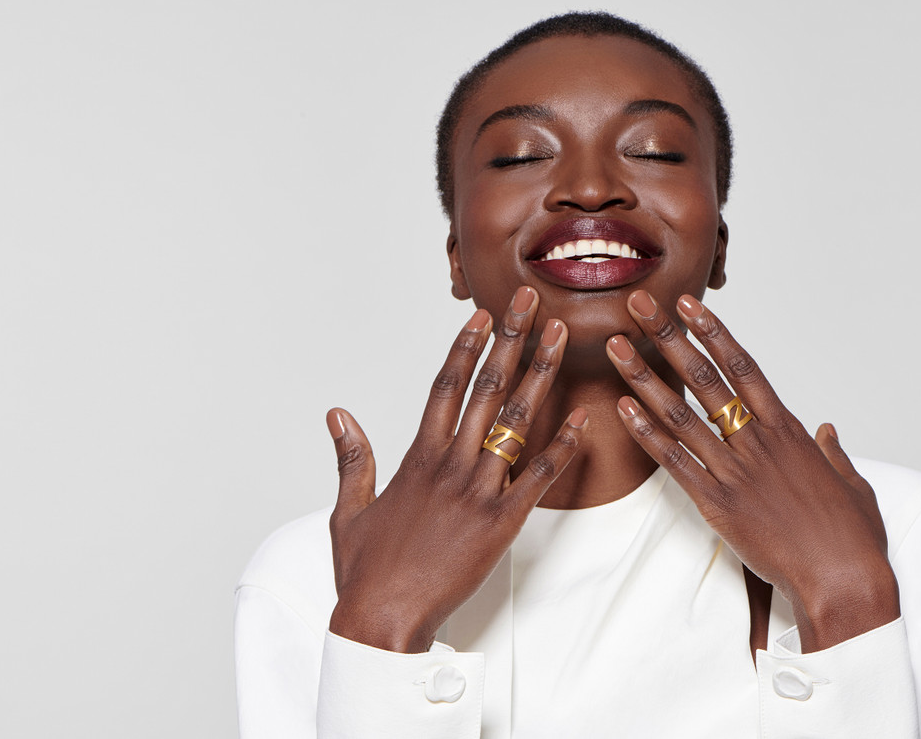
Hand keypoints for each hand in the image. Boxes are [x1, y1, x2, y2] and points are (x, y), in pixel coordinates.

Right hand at [326, 286, 586, 652]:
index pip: (445, 386)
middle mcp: (449, 464)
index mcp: (416, 457)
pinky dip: (562, 446)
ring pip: (514, 420)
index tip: (484, 316)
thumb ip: (350, 457)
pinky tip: (582, 418)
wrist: (382, 617)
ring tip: (561, 337)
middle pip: (486, 388)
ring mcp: (477, 490)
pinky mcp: (500, 522)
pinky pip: (538, 476)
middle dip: (512, 340)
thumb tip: (338, 414)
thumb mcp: (348, 509)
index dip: (466, 346)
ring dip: (540, 374)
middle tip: (534, 303)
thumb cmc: (365, 569)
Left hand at [606, 290, 898, 651]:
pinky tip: (622, 409)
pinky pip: (673, 461)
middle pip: (704, 377)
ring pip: (680, 413)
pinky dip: (645, 433)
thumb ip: (834, 451)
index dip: (712, 331)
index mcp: (788, 430)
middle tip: (638, 305)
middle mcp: (757, 441)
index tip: (688, 304)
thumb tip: (828, 430)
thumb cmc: (852, 537)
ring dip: (643, 377)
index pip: (743, 366)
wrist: (845, 579)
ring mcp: (734, 470)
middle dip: (667, 337)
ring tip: (615, 347)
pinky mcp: (717, 503)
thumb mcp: (852, 484)